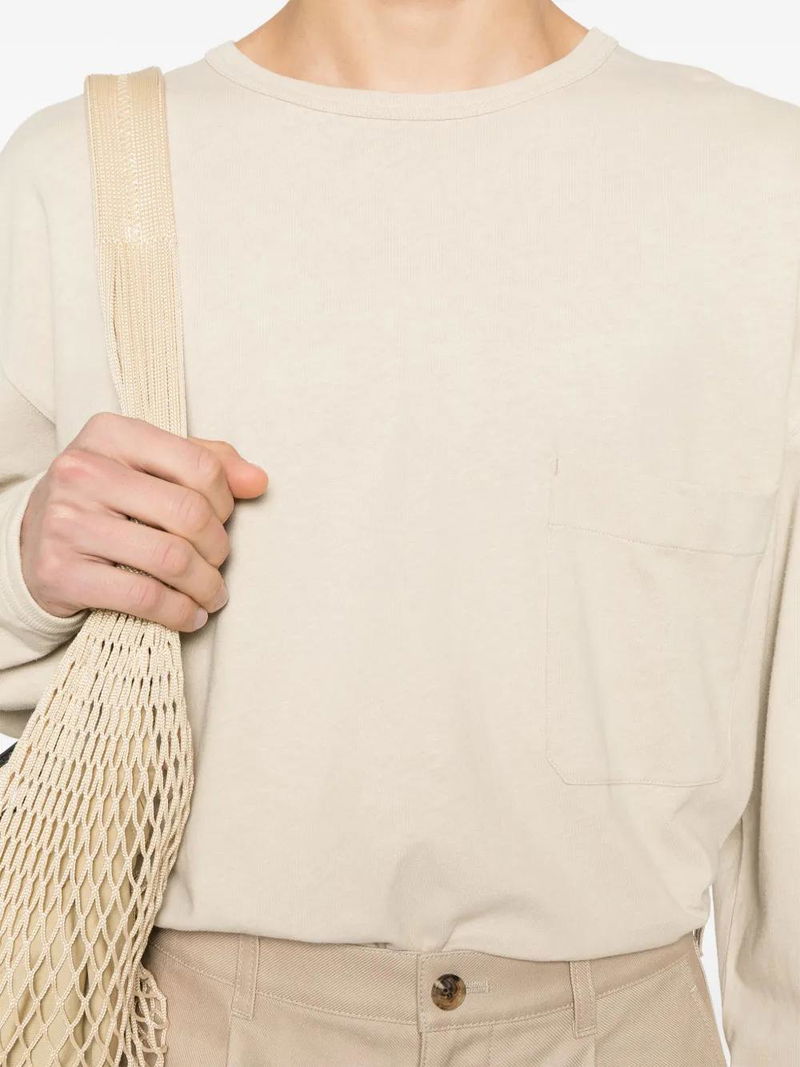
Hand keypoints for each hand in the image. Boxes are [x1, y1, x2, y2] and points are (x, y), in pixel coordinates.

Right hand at [19, 412, 267, 631]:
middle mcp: (83, 471)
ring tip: (212, 594)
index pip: (199, 465)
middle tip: (219, 563)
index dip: (226, 501)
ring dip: (205, 585)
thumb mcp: (147, 466)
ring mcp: (68, 521)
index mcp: (111, 434)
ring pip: (171, 558)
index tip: (224, 520)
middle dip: (218, 548)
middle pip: (189, 514)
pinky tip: (189, 615)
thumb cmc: (104, 499)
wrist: (29, 541)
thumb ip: (206, 463)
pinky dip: (179, 612)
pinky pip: (143, 597)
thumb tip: (257, 481)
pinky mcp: (61, 572)